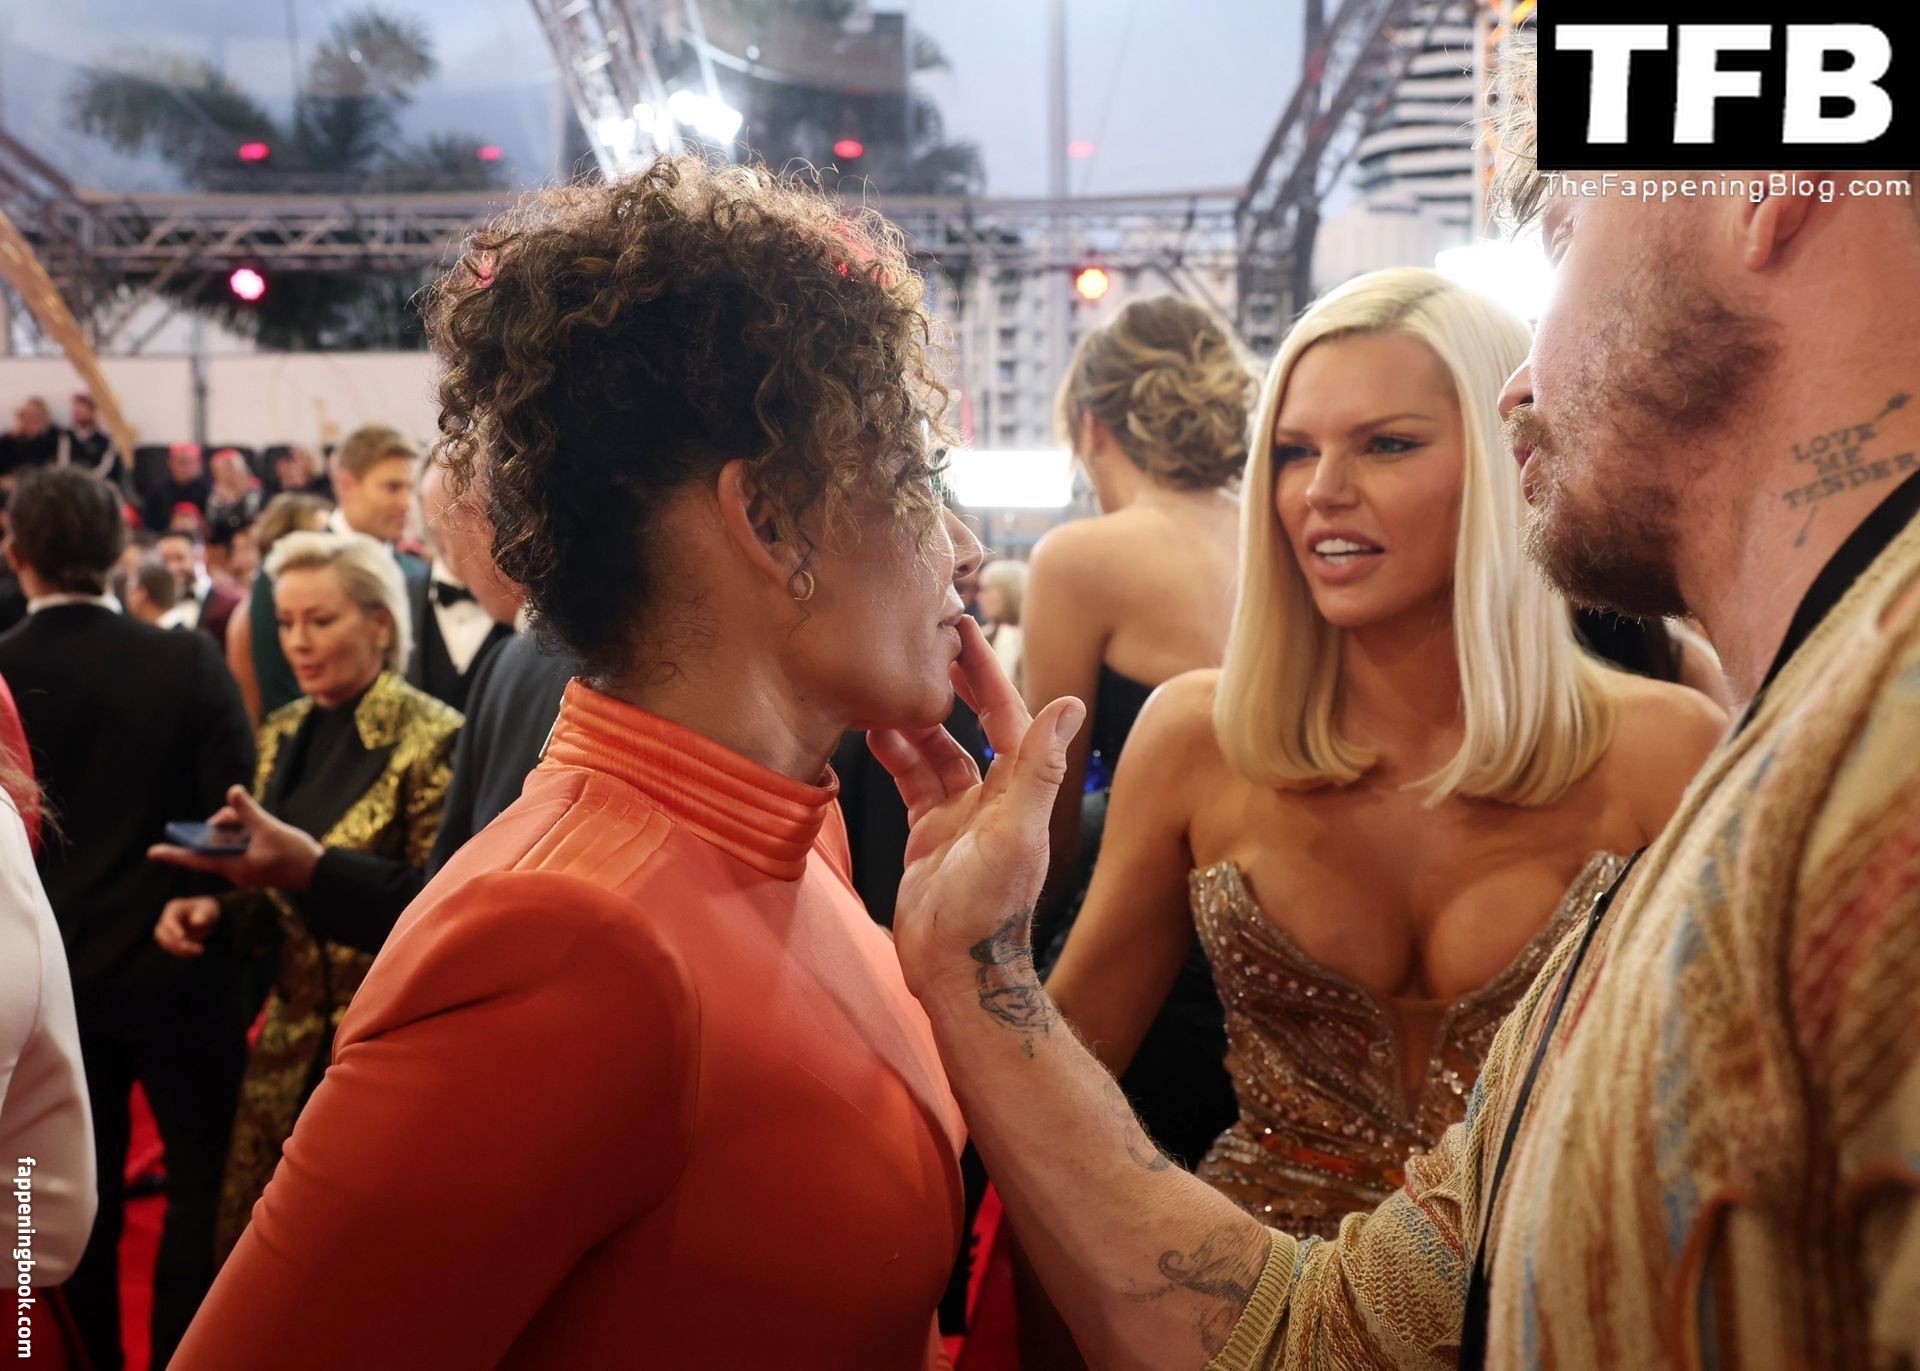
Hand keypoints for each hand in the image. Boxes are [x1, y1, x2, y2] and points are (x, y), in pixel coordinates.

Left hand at [148, 785, 324, 891]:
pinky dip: (244, 836)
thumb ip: (249, 811)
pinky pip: (240, 849)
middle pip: (214, 846)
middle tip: (233, 813)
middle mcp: (236, 870)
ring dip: (235, 828)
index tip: (152, 852)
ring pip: (228, 845)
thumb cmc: (296, 856)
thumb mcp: (271, 828)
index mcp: (234, 865)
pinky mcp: (256, 867)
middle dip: (218, 826)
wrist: (319, 875)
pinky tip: (257, 828)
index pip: (197, 858)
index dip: (174, 853)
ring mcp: (246, 869)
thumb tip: (232, 791)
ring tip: (251, 819)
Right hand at [155, 896, 221, 957]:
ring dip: (180, 949)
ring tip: (199, 950)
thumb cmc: (208, 910)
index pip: (168, 920)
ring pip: (165, 943)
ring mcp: (167, 931)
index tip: (183, 937)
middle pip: (161, 933)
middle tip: (195, 947)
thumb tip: (196, 922)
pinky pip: (172, 949)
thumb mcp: (209, 910)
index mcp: (174, 908)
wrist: (208, 918)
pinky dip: (183, 953)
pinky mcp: (171, 941)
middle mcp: (167, 920)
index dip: (173, 929)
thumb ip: (203, 915)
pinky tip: (197, 952)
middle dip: (175, 942)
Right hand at [868, 616, 1084, 1002]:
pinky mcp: (929, 836)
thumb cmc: (989, 912)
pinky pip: (911, 783)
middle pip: (973, 726)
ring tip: (887, 687)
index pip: (1006, 716)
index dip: (987, 673)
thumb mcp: (1014, 834)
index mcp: (1020, 791)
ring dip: (915, 720)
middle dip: (952, 686)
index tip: (964, 632)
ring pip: (936, 752)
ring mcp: (959, 817)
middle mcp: (993, 798)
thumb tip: (1070, 702)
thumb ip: (1039, 769)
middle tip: (924, 645)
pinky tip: (872, 733)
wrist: (956, 974)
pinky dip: (894, 757)